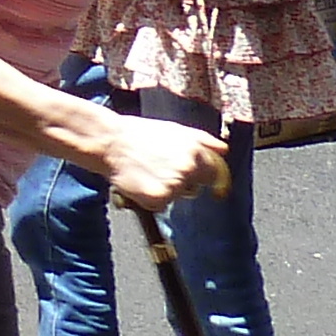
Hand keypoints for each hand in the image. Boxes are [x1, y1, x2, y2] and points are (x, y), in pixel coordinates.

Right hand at [98, 117, 229, 208]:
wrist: (111, 141)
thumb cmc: (142, 133)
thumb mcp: (176, 130)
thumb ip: (205, 141)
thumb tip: (224, 151)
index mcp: (196, 151)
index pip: (214, 173)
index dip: (200, 174)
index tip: (187, 173)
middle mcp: (188, 168)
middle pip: (194, 188)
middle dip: (181, 182)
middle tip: (159, 168)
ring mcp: (174, 185)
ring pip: (177, 197)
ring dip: (166, 190)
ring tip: (148, 173)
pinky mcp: (159, 198)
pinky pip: (161, 206)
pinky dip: (151, 199)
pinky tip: (141, 183)